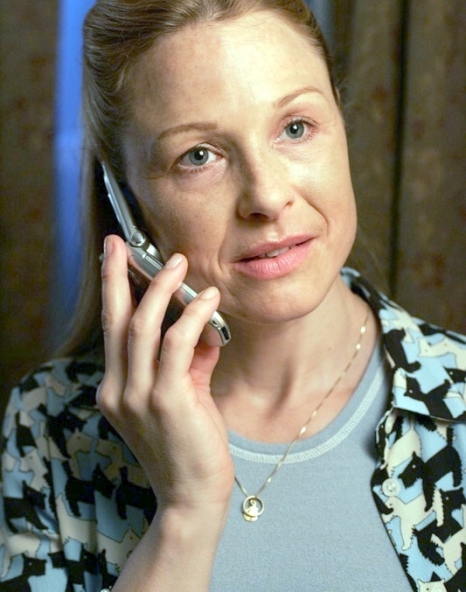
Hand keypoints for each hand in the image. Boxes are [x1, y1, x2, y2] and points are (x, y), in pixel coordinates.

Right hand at [97, 235, 234, 514]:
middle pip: (116, 320)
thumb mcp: (184, 395)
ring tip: (180, 264)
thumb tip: (201, 324)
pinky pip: (177, 344)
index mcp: (116, 388)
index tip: (113, 257)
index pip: (112, 329)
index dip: (112, 290)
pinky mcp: (167, 400)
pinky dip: (192, 316)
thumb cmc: (189, 445)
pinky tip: (207, 299)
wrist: (193, 497)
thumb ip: (188, 359)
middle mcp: (118, 389)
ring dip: (162, 289)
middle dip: (116, 276)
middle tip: (122, 244)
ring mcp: (139, 396)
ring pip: (144, 327)